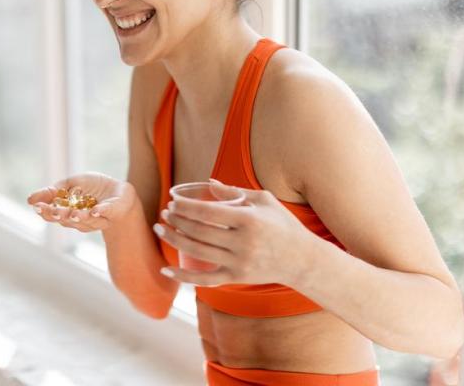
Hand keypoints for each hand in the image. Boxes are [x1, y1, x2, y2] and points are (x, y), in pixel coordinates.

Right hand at [27, 172, 135, 232]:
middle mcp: (81, 219)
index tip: (36, 206)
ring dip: (78, 217)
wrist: (120, 191)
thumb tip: (29, 199)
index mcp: (69, 213)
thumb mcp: (71, 184)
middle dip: (60, 216)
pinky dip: (100, 212)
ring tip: (72, 213)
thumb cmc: (93, 188)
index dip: (46, 212)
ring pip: (86, 220)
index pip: (54, 214)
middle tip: (52, 212)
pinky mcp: (113, 212)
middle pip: (68, 220)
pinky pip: (106, 213)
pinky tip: (94, 211)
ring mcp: (97, 218)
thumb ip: (53, 191)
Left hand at [156, 178, 312, 286]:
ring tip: (161, 230)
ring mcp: (238, 263)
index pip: (207, 212)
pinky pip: (204, 280)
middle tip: (164, 214)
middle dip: (176, 221)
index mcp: (248, 220)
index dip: (186, 207)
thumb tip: (208, 183)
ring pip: (197, 252)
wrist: (302, 260)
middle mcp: (242, 243)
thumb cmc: (283, 225)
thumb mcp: (264, 201)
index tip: (172, 202)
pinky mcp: (236, 278)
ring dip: (175, 240)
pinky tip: (165, 270)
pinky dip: (182, 277)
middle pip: (198, 231)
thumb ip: (235, 192)